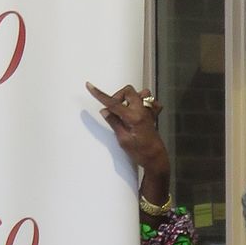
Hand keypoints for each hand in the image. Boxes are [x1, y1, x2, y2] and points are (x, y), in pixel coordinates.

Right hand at [87, 82, 170, 198]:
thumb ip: (114, 122)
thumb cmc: (140, 153)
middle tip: (113, 110)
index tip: (90, 85)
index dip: (99, 94)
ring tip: (125, 110)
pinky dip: (144, 103)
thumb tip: (105, 110)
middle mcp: (143, 110)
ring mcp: (150, 111)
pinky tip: (138, 112)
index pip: (113, 103)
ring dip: (130, 98)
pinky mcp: (153, 115)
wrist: (156, 159)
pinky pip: (151, 101)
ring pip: (141, 93)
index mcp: (134, 117)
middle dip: (117, 97)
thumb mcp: (123, 140)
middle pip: (128, 91)